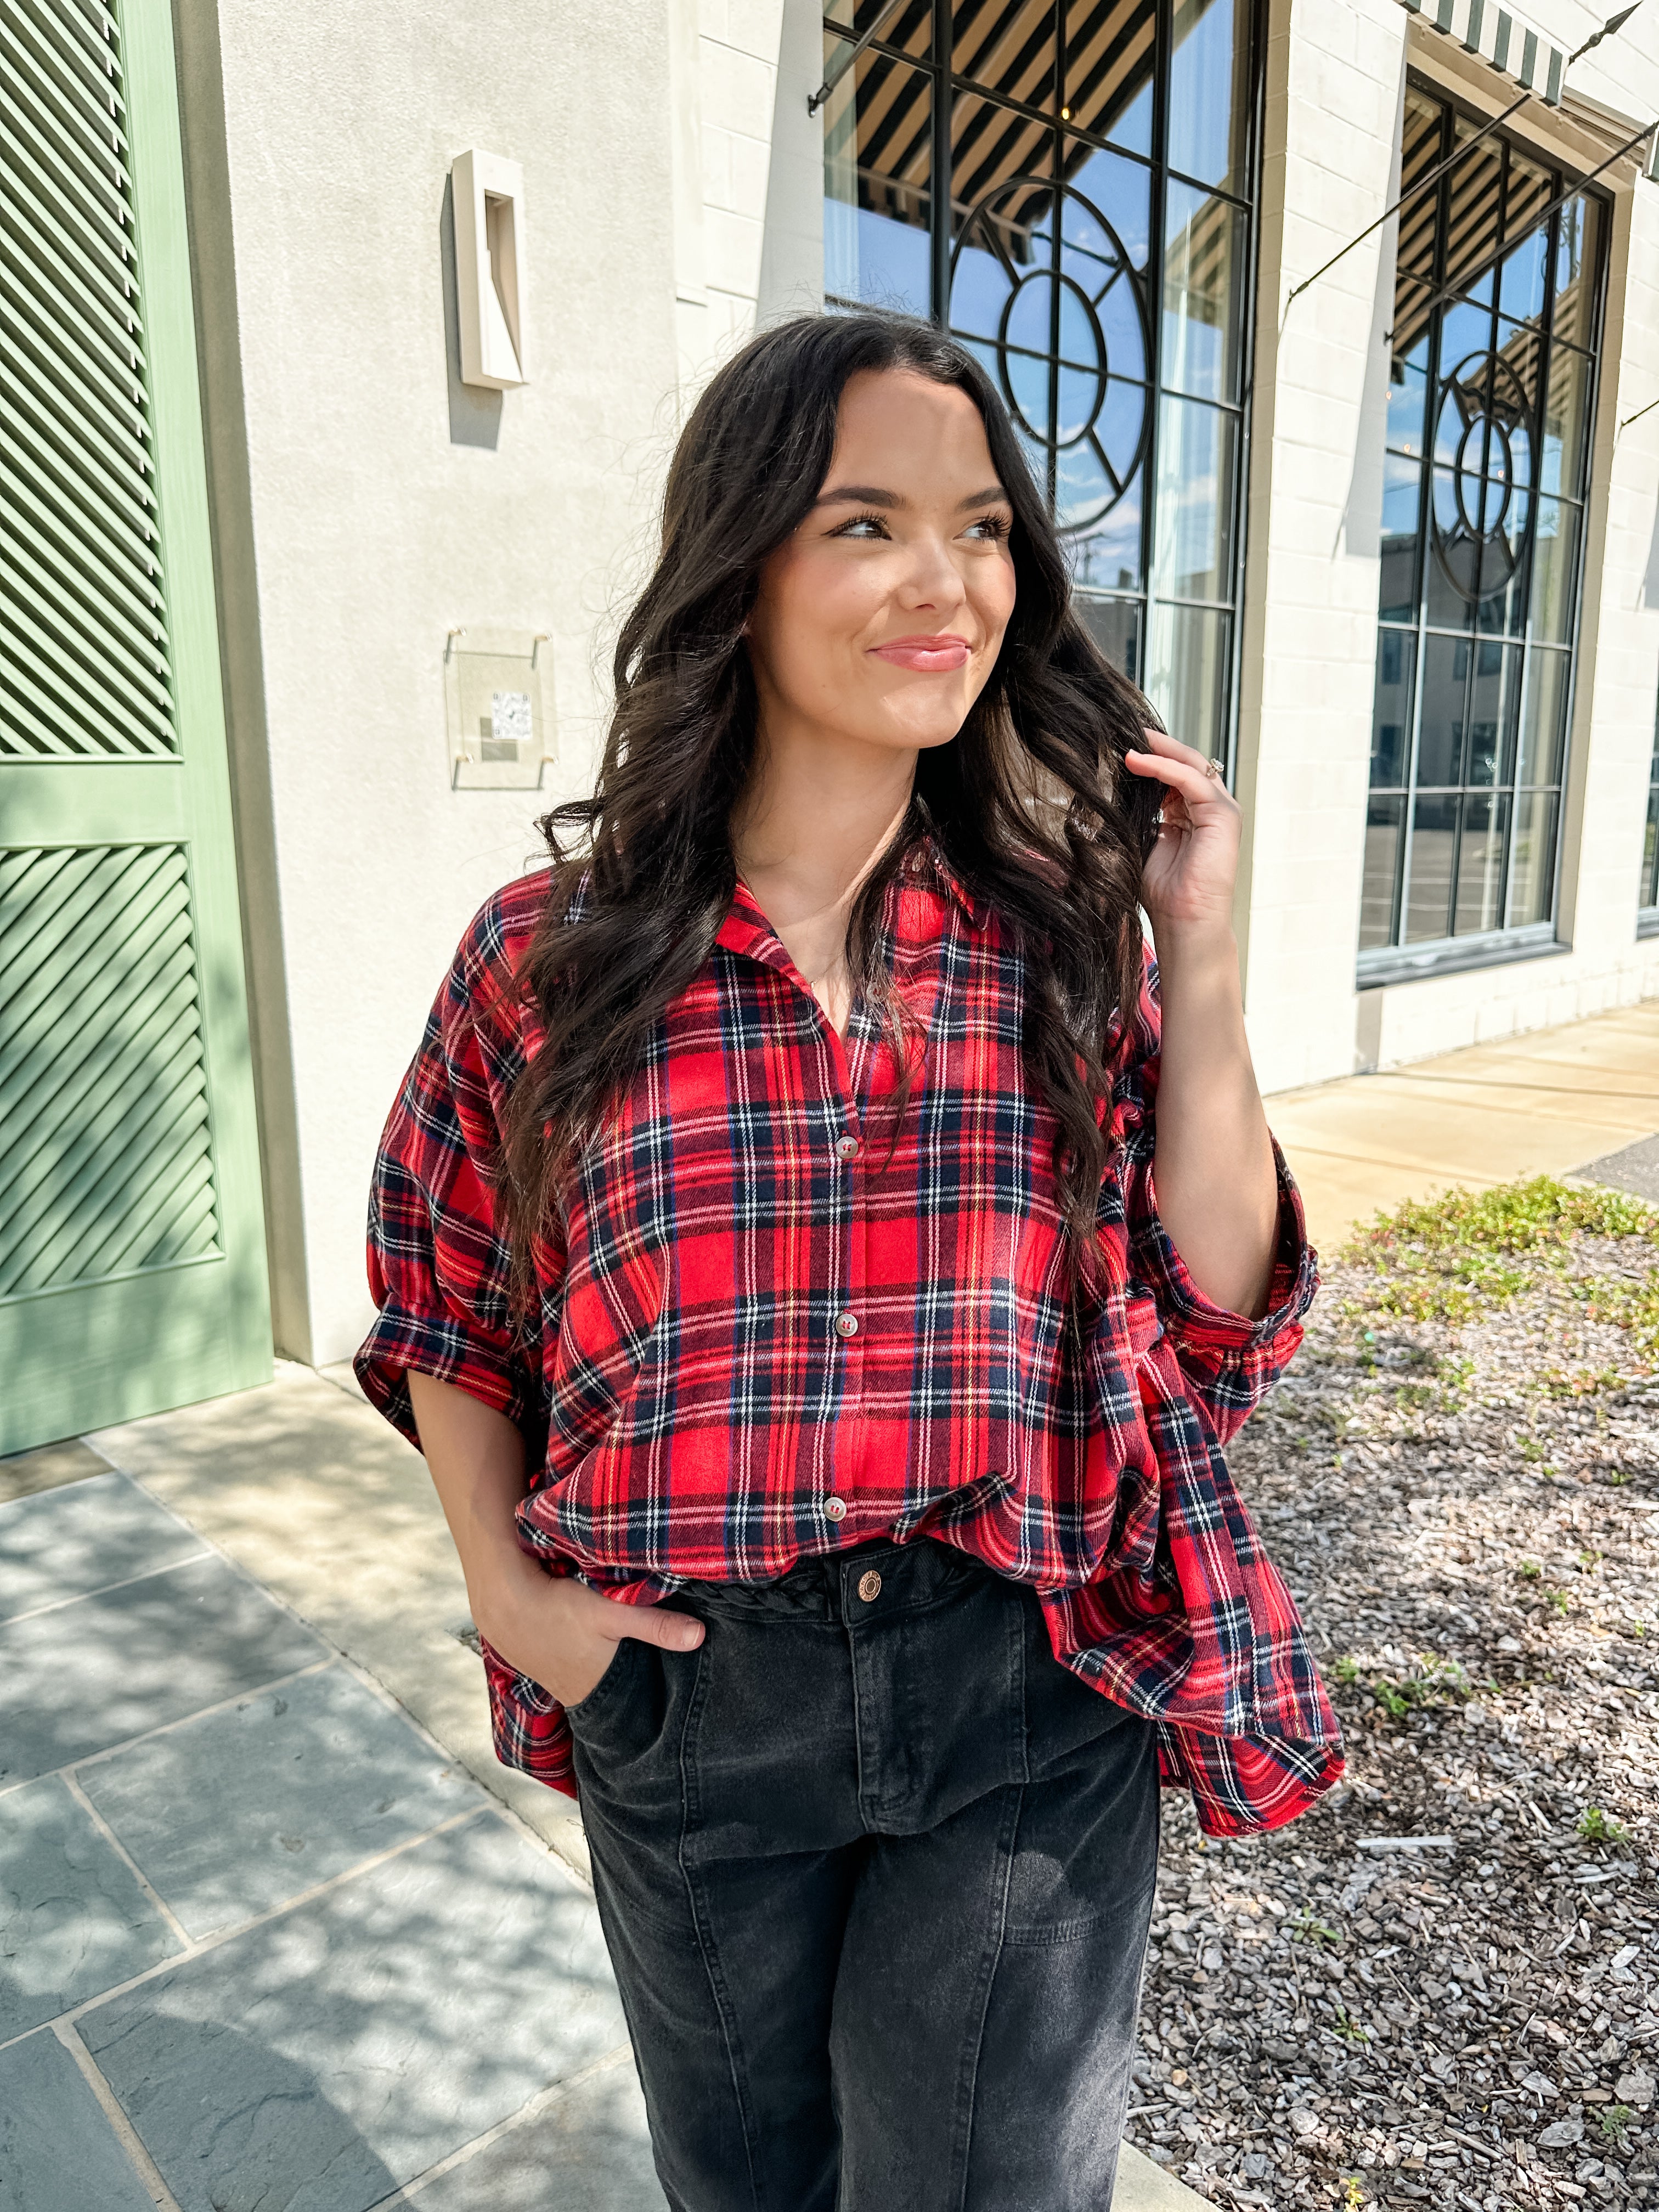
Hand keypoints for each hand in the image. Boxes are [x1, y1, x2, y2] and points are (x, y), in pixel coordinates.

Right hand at [476, 1554, 704, 1707]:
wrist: (502, 1601)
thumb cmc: (557, 1609)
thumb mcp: (611, 1613)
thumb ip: (654, 1625)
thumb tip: (700, 1637)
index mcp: (594, 1689)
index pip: (628, 1713)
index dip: (647, 1714)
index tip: (669, 1720)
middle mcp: (574, 1693)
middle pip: (610, 1699)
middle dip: (630, 1699)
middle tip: (656, 1699)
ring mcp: (554, 1680)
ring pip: (589, 1686)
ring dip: (604, 1681)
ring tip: (627, 1677)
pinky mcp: (541, 1664)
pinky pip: (570, 1673)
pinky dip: (583, 1668)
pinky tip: (588, 1655)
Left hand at [1123, 726, 1240, 940]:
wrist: (1182, 920)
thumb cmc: (1163, 892)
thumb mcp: (1141, 842)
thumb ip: (1136, 816)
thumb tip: (1110, 792)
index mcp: (1190, 814)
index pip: (1172, 774)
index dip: (1149, 759)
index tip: (1119, 747)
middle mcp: (1207, 808)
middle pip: (1184, 762)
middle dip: (1156, 745)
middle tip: (1126, 731)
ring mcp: (1219, 810)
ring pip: (1190, 765)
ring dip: (1157, 751)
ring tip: (1127, 743)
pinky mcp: (1223, 815)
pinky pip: (1191, 780)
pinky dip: (1163, 768)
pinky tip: (1137, 762)